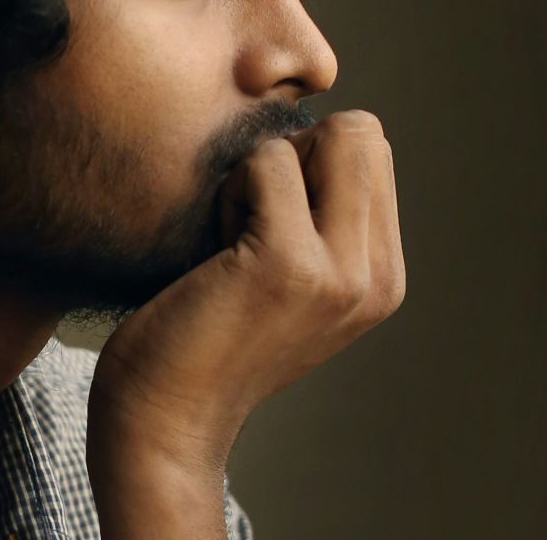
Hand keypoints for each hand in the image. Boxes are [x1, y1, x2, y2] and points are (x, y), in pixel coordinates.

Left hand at [87, 109, 405, 471]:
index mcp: (382, 277)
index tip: (268, 222)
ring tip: (230, 242)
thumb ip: (322, 219)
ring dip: (258, 173)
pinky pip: (267, 159)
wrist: (164, 418)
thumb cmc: (203, 332)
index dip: (310, 160)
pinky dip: (230, 188)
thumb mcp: (289, 278)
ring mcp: (340, 272)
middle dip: (295, 153)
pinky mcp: (290, 263)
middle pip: (362, 132)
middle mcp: (376, 277)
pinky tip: (212, 251)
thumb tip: (314, 129)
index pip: (373, 151)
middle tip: (250, 221)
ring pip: (322, 136)